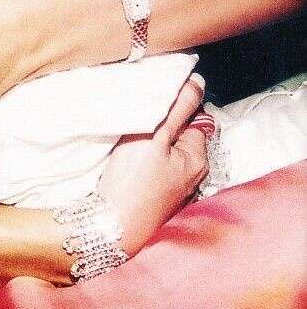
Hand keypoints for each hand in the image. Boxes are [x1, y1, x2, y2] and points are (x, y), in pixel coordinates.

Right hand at [97, 74, 209, 255]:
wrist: (110, 228)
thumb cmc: (133, 181)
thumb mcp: (154, 135)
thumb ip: (177, 107)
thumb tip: (198, 81)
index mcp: (198, 158)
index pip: (192, 117)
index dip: (172, 108)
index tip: (150, 107)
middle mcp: (193, 176)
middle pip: (179, 136)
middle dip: (161, 127)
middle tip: (136, 125)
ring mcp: (175, 190)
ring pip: (166, 154)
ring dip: (151, 146)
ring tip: (130, 146)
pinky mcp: (157, 199)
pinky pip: (155, 171)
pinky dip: (145, 164)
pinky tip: (129, 166)